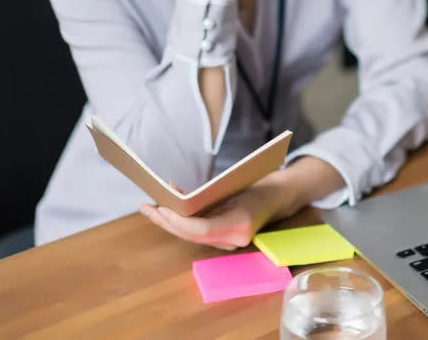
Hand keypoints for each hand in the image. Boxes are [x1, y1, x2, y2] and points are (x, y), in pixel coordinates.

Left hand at [139, 178, 297, 250]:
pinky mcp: (222, 236)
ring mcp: (227, 240)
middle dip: (167, 222)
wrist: (279, 197)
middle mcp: (232, 239)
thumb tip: (182, 198)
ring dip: (169, 221)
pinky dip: (182, 219)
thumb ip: (212, 196)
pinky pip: (197, 230)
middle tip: (148, 207)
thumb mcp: (239, 186)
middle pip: (192, 235)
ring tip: (150, 207)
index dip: (179, 221)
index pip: (202, 230)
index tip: (162, 208)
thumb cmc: (261, 186)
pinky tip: (170, 204)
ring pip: (191, 235)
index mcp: (239, 226)